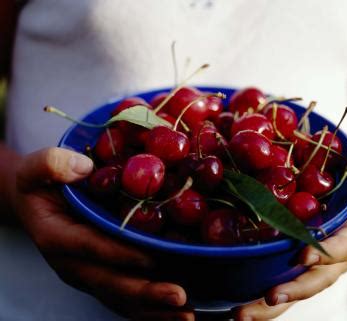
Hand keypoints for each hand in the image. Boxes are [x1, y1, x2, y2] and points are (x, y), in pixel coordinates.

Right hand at [13, 147, 193, 319]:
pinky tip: (175, 313)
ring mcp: (87, 274)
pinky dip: (149, 309)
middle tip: (178, 297)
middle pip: (109, 282)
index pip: (89, 247)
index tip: (150, 259)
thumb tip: (84, 168)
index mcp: (57, 236)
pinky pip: (124, 298)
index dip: (118, 254)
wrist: (36, 205)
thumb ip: (53, 164)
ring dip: (152, 309)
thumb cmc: (40, 184)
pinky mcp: (100, 277)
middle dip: (144, 292)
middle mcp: (72, 264)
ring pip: (120, 298)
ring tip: (185, 315)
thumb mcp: (36, 167)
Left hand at [233, 142, 346, 320]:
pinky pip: (280, 280)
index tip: (303, 256)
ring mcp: (316, 265)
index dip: (327, 253)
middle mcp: (337, 257)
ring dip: (269, 306)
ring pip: (295, 289)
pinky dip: (258, 295)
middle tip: (267, 298)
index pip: (346, 247)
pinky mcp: (296, 264)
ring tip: (240, 315)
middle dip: (294, 290)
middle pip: (317, 280)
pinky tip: (233, 304)